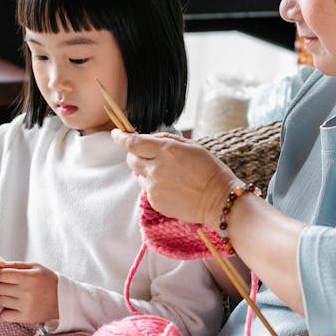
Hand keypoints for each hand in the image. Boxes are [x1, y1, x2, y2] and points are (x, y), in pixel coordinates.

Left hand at [0, 261, 58, 323]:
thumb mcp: (36, 268)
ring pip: (0, 301)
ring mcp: (25, 306)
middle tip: (12, 286)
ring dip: (5, 298)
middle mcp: (26, 292)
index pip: (1, 275)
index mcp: (28, 277)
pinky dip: (6, 312)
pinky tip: (14, 308)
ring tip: (16, 297)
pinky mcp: (25, 317)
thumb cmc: (49, 281)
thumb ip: (16, 265)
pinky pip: (4, 316)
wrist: (64, 300)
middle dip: (3, 285)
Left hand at [113, 130, 240, 228]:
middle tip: (148, 155)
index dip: (120, 137)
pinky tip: (172, 187)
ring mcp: (154, 187)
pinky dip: (154, 186)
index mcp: (166, 150)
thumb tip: (147, 138)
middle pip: (130, 159)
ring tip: (169, 175)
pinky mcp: (155, 201)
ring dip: (147, 171)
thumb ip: (166, 140)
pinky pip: (147, 189)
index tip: (116, 134)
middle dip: (135, 154)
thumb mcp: (191, 146)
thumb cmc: (209, 170)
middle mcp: (156, 168)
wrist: (218, 201)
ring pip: (138, 175)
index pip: (132, 143)